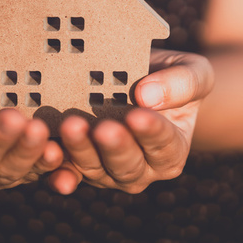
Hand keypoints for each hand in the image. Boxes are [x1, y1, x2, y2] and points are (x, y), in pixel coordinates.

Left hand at [48, 49, 213, 193]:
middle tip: (103, 127)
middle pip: (128, 165)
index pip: (164, 144)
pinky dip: (57, 168)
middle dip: (114, 146)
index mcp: (172, 151)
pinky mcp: (79, 165)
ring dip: (81, 150)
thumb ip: (183, 83)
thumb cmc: (172, 76)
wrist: (142, 80)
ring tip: (72, 126)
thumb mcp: (194, 72)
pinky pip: (68, 171)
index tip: (138, 115)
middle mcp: (142, 169)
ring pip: (95, 168)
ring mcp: (108, 171)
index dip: (151, 132)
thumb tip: (147, 95)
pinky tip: (48, 154)